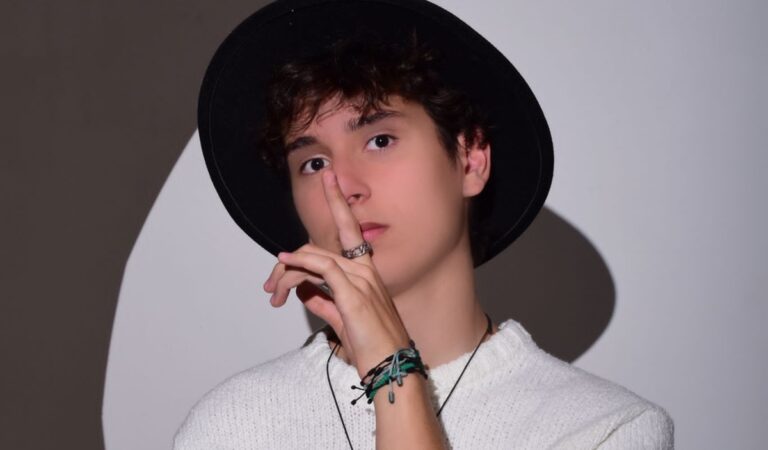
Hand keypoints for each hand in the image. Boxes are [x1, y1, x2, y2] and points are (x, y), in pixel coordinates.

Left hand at [263, 170, 409, 376]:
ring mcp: (361, 281)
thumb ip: (324, 303)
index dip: (338, 202)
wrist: (391, 368)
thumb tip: (305, 293)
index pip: (350, 231)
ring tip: (272, 291)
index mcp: (366, 274)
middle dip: (288, 262)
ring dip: (286, 272)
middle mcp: (365, 271)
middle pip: (317, 249)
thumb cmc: (373, 348)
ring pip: (314, 258)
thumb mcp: (343, 321)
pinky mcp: (354, 294)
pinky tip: (285, 268)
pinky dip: (299, 266)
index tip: (329, 179)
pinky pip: (321, 269)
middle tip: (270, 287)